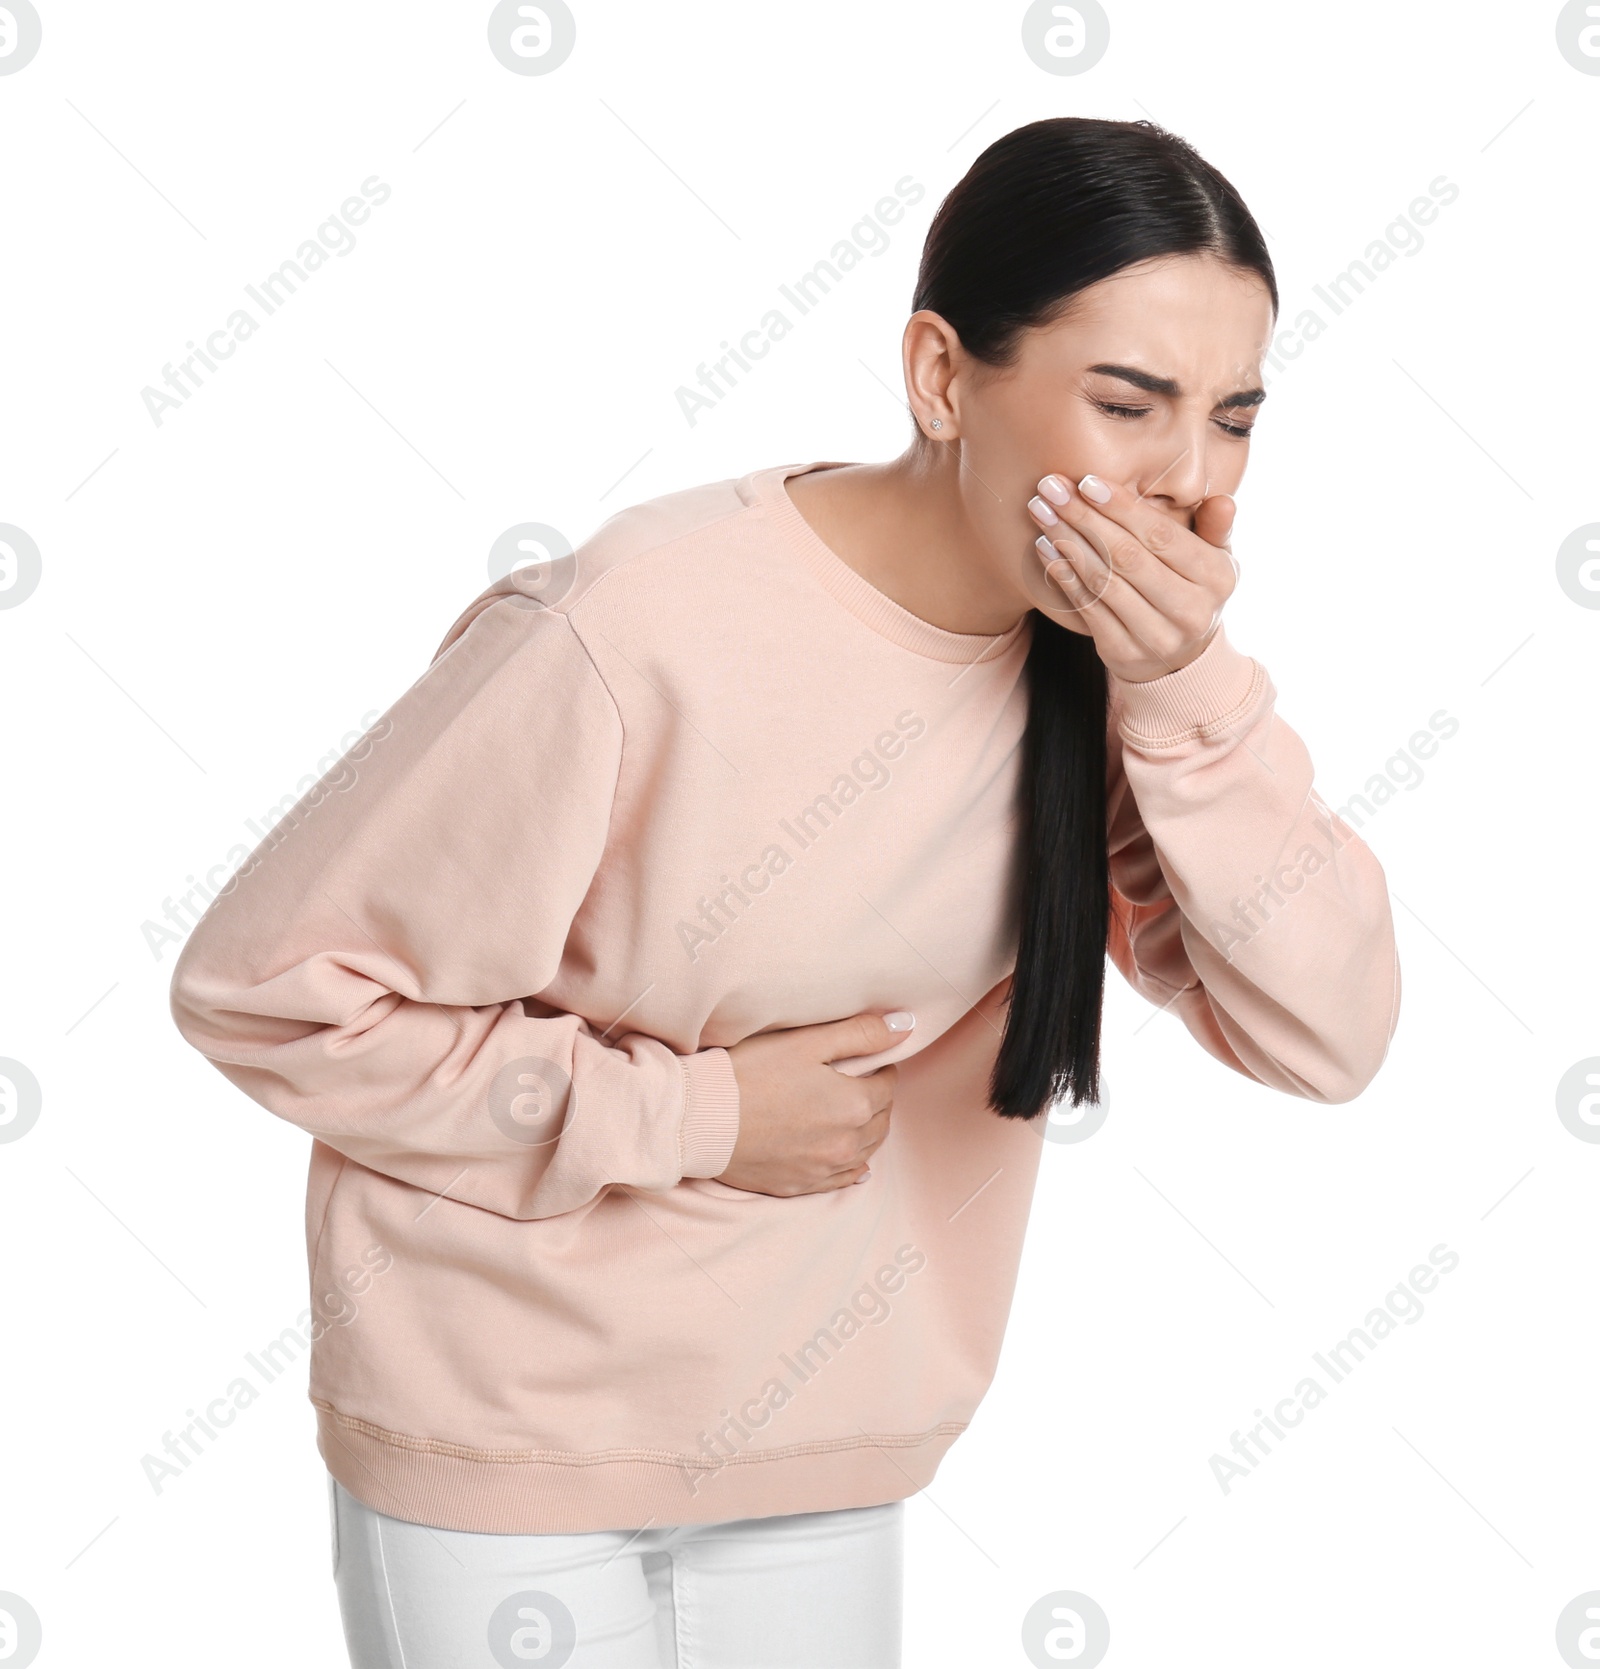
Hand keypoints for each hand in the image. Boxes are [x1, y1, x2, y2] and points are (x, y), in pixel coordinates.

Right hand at [718, 1010, 913, 1196]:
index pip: (887, 1086)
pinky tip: (852, 1163)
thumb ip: (860, 1033)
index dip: (880, 1069)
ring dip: (867, 1132)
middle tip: (863, 1084)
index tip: (870, 1061)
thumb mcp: (806, 1041)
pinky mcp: (798, 1186)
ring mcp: (822, 1170)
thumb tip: (906, 1024)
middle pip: (880, 1121)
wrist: (700, 1119)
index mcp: (853, 1105)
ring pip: (865, 1151)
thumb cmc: (750, 1073)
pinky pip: (840, 1181)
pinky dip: (850, 1167)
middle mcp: (845, 1144)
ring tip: (855, 1115)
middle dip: (877, 1101)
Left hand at [1026, 472, 1237, 683]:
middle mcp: (1190, 611)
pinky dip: (1063, 576)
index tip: (1086, 482)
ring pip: (1103, 582)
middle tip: (1051, 489)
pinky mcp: (1124, 653)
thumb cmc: (1192, 589)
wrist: (1182, 659)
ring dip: (1067, 543)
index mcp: (1216, 578)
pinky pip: (1087, 608)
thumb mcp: (1215, 558)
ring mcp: (1157, 637)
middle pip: (1126, 557)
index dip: (1122, 508)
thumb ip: (1216, 527)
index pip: (1161, 535)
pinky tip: (1045, 549)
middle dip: (1084, 518)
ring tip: (1041, 513)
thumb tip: (1223, 501)